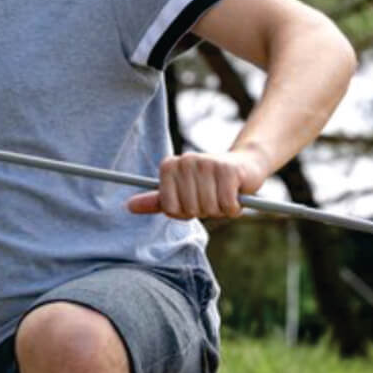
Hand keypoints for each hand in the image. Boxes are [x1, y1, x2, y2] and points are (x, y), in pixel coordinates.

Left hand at [127, 148, 268, 219]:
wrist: (244, 167)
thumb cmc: (209, 185)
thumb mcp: (180, 192)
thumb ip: (156, 200)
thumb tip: (128, 206)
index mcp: (169, 166)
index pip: (169, 208)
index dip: (184, 212)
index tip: (193, 200)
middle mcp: (186, 160)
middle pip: (189, 209)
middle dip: (204, 211)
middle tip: (212, 198)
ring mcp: (207, 163)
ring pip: (208, 208)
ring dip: (220, 210)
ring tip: (223, 196)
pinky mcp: (228, 170)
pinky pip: (226, 205)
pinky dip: (233, 208)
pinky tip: (235, 196)